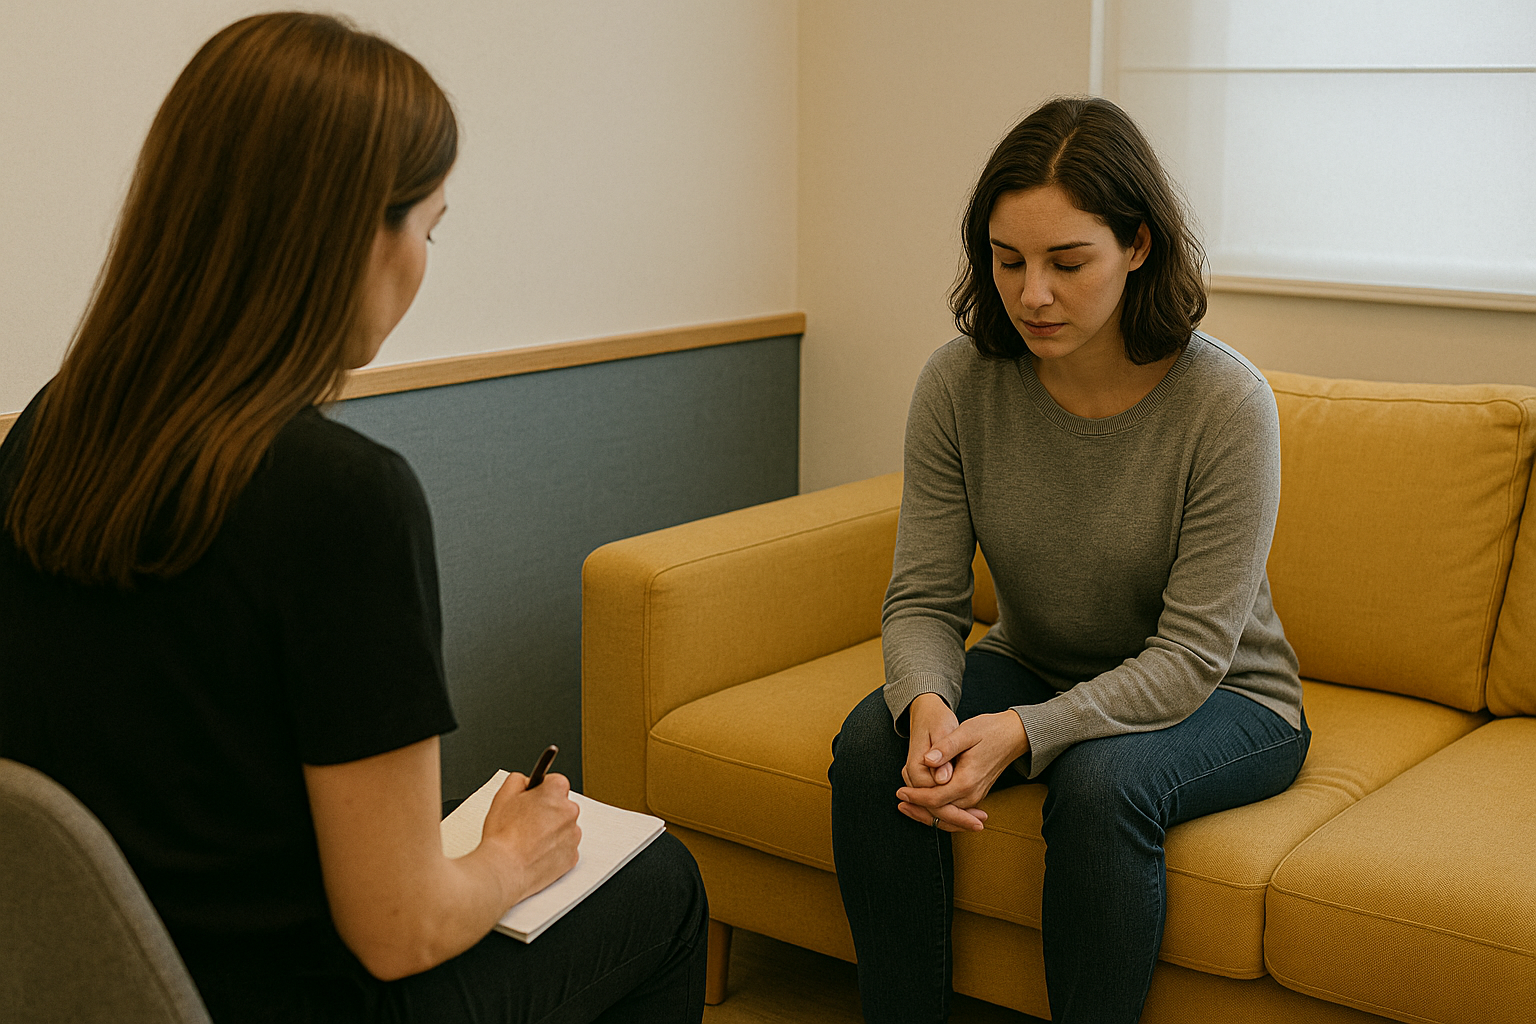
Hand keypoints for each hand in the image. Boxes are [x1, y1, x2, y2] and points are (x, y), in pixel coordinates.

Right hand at [478, 771, 581, 905]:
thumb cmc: (503, 837)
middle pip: (561, 805)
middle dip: (547, 811)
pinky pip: (565, 848)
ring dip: (552, 831)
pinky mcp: (572, 857)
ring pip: (564, 827)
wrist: (504, 870)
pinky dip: (554, 850)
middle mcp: (570, 811)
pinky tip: (536, 852)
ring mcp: (573, 835)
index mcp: (556, 791)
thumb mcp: (503, 795)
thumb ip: (518, 780)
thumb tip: (526, 781)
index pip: (555, 782)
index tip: (533, 800)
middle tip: (527, 822)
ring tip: (529, 840)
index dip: (540, 791)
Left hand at [897, 708, 1029, 832]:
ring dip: (927, 813)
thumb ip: (946, 748)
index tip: (899, 791)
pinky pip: (955, 810)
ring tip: (907, 806)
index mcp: (967, 781)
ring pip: (947, 815)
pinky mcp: (975, 795)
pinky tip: (924, 805)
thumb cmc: (989, 731)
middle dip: (918, 810)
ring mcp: (975, 797)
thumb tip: (927, 760)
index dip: (915, 797)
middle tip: (899, 803)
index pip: (935, 799)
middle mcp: (972, 794)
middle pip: (940, 812)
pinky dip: (939, 811)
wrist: (1013, 736)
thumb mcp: (966, 732)